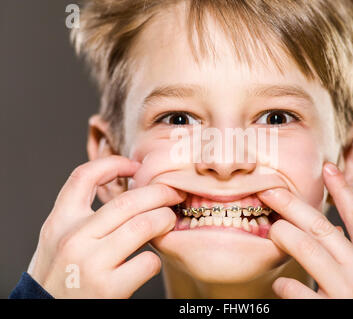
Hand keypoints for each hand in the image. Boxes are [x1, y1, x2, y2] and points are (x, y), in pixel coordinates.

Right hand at [27, 155, 185, 297]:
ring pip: (143, 225)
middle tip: (174, 194)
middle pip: (127, 201)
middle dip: (159, 193)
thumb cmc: (59, 276)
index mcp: (59, 222)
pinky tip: (150, 262)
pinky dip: (156, 259)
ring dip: (164, 220)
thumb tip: (126, 191)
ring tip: (169, 221)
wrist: (45, 314)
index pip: (83, 176)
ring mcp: (91, 263)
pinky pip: (147, 262)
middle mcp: (73, 239)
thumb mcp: (59, 239)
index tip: (135, 166)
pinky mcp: (108, 288)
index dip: (114, 164)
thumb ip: (83, 217)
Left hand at [257, 162, 352, 298]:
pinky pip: (294, 290)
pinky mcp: (329, 312)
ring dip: (283, 235)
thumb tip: (338, 231)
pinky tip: (280, 285)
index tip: (326, 168)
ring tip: (273, 232)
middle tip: (269, 191)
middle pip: (321, 226)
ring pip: (305, 248)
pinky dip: (283, 284)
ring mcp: (347, 292)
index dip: (342, 189)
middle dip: (291, 204)